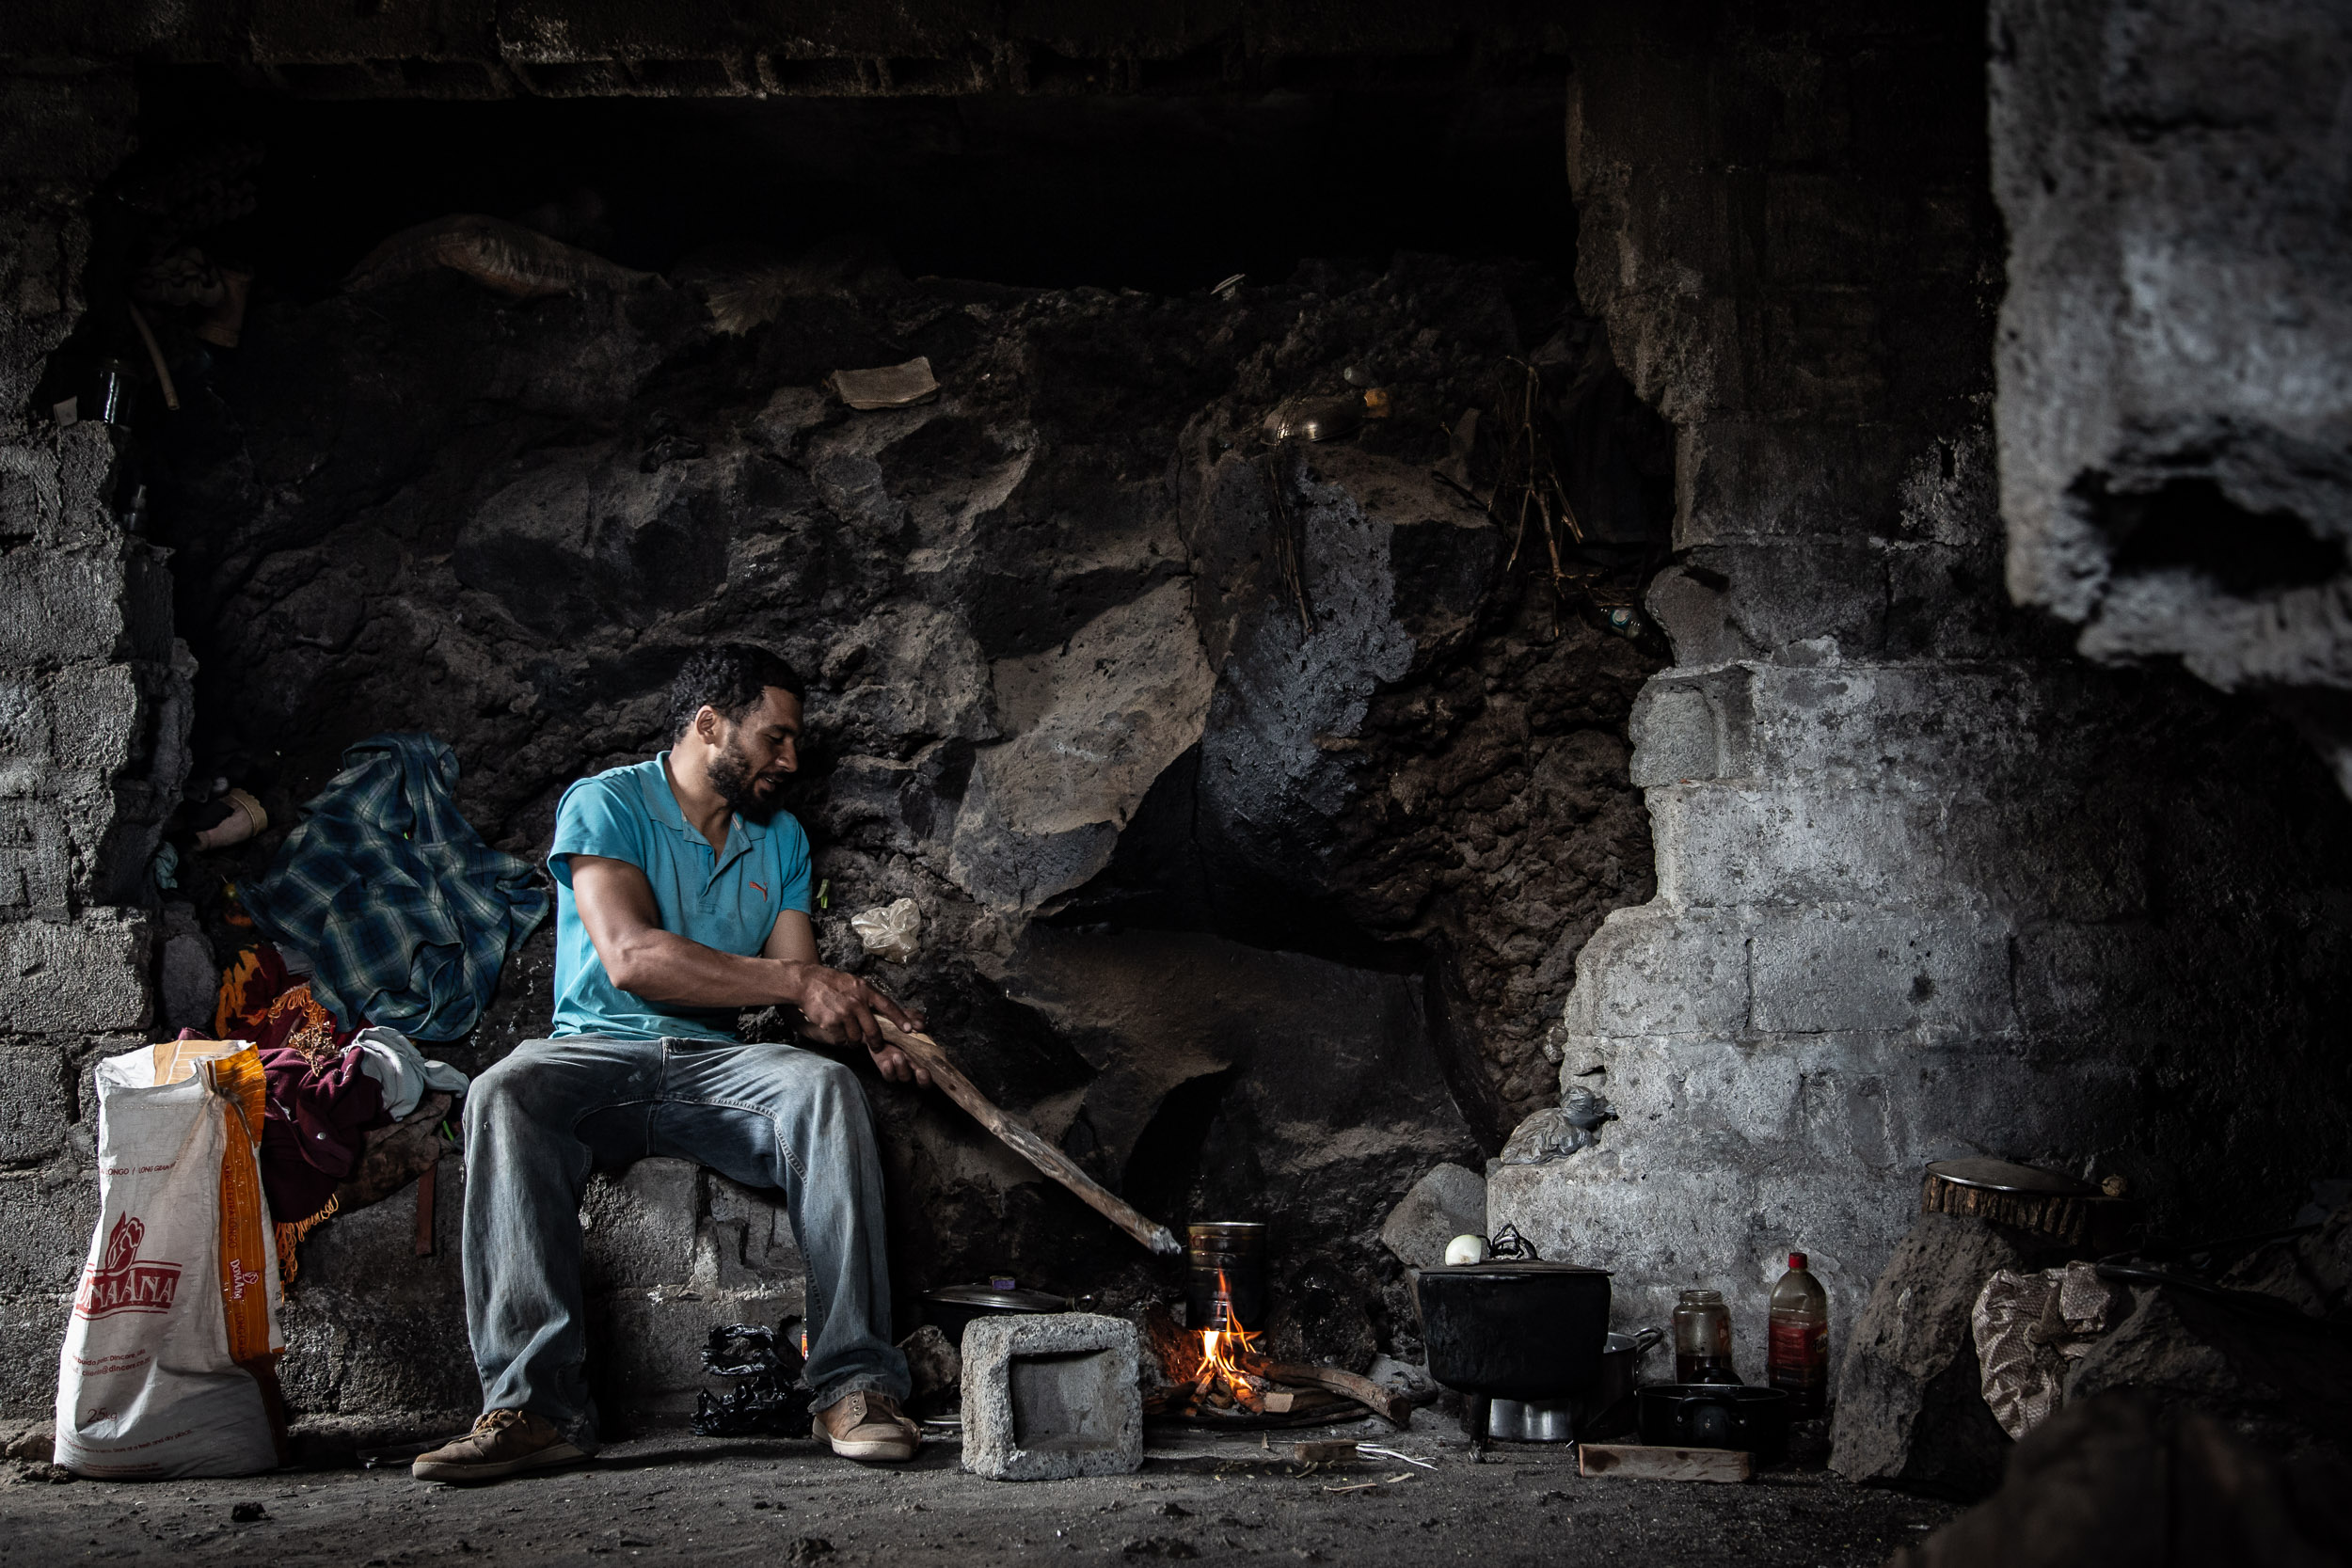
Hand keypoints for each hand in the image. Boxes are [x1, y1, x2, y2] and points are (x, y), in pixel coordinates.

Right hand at [780, 963, 929, 1084]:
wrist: (808, 982)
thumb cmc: (834, 984)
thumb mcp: (855, 983)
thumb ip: (868, 996)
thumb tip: (885, 1011)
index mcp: (865, 990)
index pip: (887, 1006)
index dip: (900, 1019)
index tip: (910, 1029)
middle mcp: (857, 1002)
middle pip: (873, 1030)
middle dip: (876, 1042)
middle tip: (876, 1046)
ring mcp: (844, 1013)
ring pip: (856, 1037)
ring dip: (854, 1040)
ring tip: (848, 1033)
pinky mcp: (831, 1023)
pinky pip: (841, 1038)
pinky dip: (840, 1037)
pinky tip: (835, 1028)